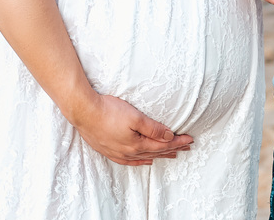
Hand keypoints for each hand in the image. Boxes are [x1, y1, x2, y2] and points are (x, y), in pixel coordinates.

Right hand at [66, 93, 192, 165]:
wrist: (83, 112)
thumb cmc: (108, 111)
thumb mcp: (135, 116)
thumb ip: (153, 128)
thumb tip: (169, 136)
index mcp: (137, 144)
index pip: (163, 144)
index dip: (178, 142)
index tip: (190, 139)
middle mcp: (129, 152)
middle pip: (156, 151)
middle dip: (173, 148)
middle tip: (187, 146)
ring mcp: (118, 153)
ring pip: (145, 157)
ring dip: (159, 155)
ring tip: (172, 154)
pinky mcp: (109, 150)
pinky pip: (130, 161)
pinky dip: (141, 161)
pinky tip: (145, 160)